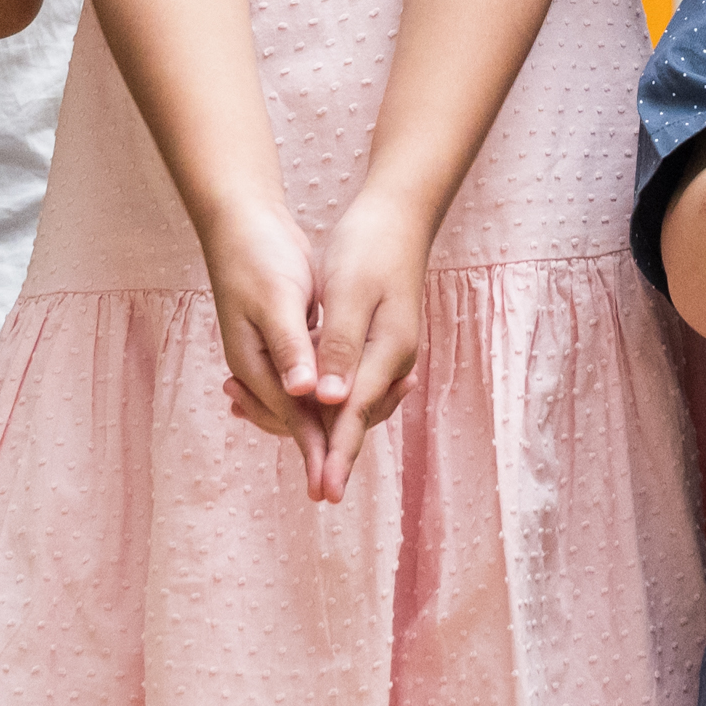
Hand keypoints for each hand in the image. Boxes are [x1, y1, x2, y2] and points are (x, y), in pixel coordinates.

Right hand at [196, 198, 354, 498]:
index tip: (331, 480)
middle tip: (341, 474)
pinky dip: (320, 395)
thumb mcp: (278, 299)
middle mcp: (257, 365)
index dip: (315, 448)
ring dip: (321, 421)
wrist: (241, 221)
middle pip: (292, 420)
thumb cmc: (258, 256)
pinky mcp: (284, 340)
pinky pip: (303, 382)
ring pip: (299, 404)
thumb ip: (292, 347)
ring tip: (348, 440)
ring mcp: (268, 354)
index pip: (291, 417)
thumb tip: (304, 393)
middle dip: (318, 444)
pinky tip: (337, 400)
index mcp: (252, 362)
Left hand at [307, 188, 438, 488]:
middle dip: (332, 450)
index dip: (336, 454)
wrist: (398, 213)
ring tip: (306, 452)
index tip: (325, 492)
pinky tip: (308, 400)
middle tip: (315, 487)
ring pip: (355, 404)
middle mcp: (393, 360)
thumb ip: (338, 348)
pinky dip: (329, 399)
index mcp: (387, 352)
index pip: (355, 415)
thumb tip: (326, 400)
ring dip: (328, 426)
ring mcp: (388, 352)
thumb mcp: (349, 294)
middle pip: (358, 418)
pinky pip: (353, 384)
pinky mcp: (377, 342)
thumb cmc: (370, 248)